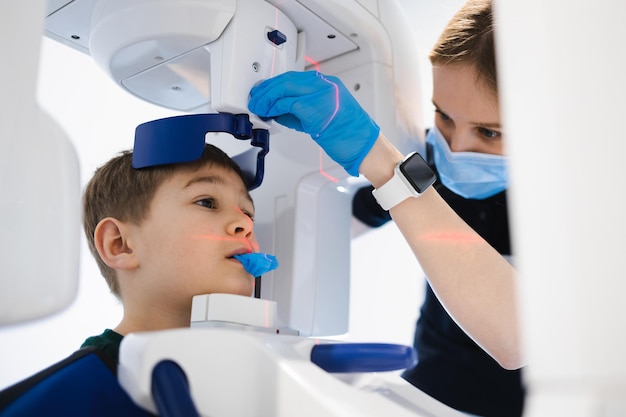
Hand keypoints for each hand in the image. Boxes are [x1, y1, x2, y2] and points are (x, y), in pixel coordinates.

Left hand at [248, 71, 379, 175]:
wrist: (365, 146)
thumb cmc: (351, 136)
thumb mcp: (325, 116)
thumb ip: (303, 110)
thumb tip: (281, 111)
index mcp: (328, 84)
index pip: (294, 78)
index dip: (275, 84)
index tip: (264, 91)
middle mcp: (324, 85)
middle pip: (286, 80)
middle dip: (267, 89)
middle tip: (256, 98)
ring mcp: (319, 94)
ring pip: (283, 88)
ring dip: (267, 98)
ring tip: (258, 107)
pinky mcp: (313, 108)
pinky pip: (286, 104)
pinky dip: (274, 108)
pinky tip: (268, 114)